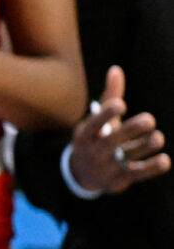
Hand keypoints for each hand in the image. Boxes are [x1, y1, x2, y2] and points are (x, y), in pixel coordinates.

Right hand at [68, 65, 170, 193]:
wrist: (84, 175)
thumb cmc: (96, 139)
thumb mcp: (98, 121)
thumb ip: (110, 96)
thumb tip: (116, 69)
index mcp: (86, 135)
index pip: (93, 125)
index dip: (105, 115)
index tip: (120, 104)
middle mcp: (95, 151)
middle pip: (112, 141)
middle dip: (130, 130)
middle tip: (149, 119)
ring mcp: (107, 166)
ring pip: (127, 157)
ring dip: (144, 147)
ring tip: (157, 138)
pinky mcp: (121, 179)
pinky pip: (137, 174)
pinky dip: (151, 168)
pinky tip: (165, 160)